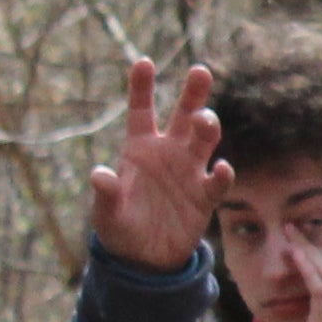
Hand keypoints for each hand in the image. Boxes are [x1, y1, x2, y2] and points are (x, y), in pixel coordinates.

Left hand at [88, 57, 225, 269]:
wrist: (145, 260)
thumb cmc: (120, 229)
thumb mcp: (106, 213)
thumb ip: (106, 193)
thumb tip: (99, 174)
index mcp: (139, 149)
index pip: (141, 111)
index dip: (141, 87)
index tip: (143, 61)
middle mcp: (168, 153)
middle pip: (183, 115)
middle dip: (193, 94)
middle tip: (200, 71)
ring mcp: (189, 172)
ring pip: (205, 139)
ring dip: (207, 126)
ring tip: (204, 120)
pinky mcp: (205, 196)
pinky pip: (217, 180)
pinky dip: (222, 174)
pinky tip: (220, 169)